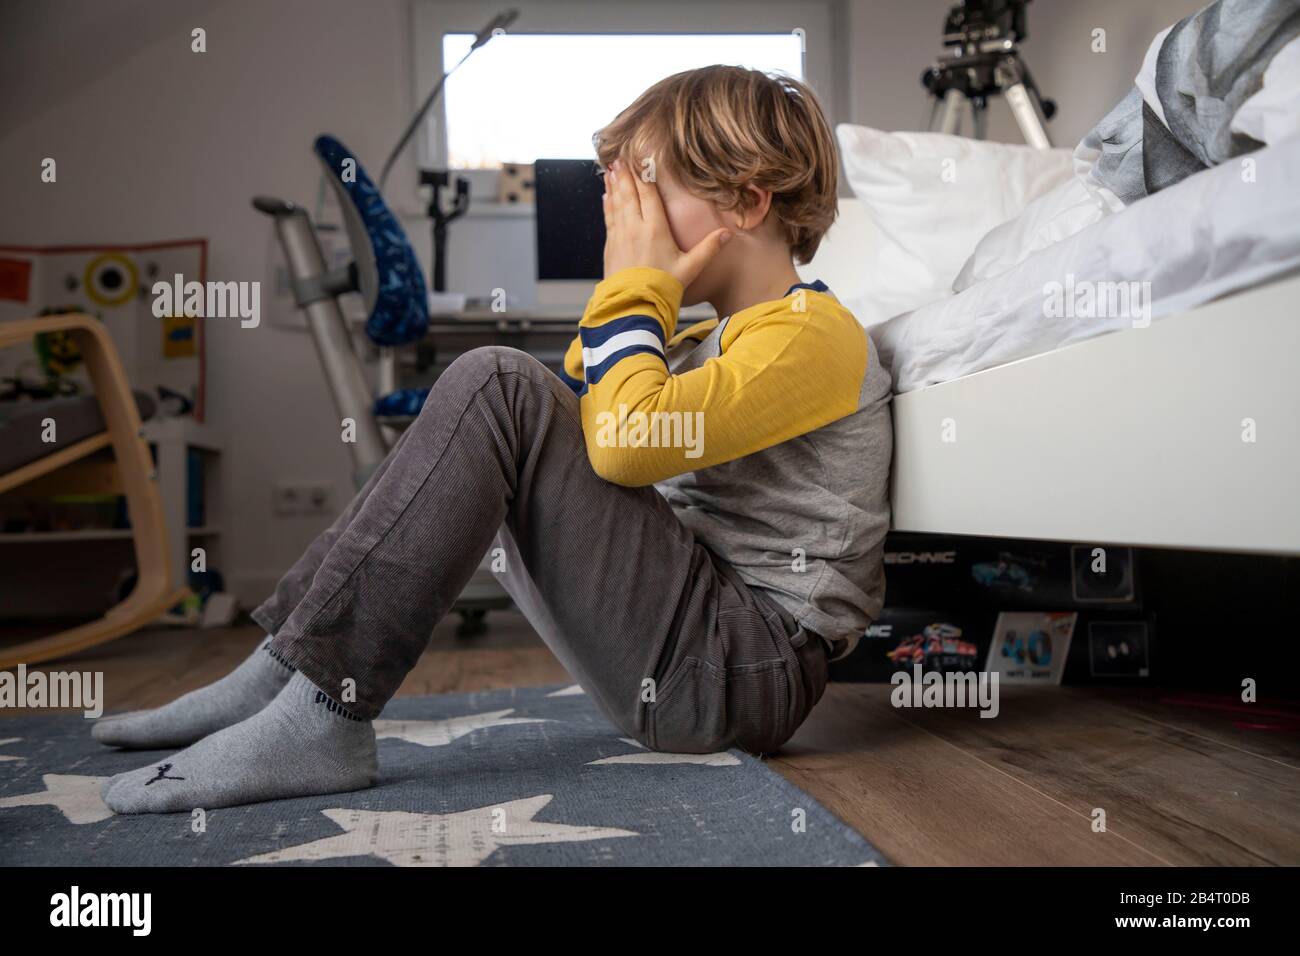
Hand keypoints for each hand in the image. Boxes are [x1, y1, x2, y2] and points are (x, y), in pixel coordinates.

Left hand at [602, 160, 731, 287]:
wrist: (634, 307)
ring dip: (614, 185)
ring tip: (611, 170)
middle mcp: (634, 228)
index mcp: (655, 229)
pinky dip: (607, 205)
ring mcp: (619, 237)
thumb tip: (728, 234)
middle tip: (620, 157)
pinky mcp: (610, 247)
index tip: (639, 158)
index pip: (648, 194)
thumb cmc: (662, 288)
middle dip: (625, 174)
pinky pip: (609, 219)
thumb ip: (709, 248)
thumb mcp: (690, 268)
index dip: (644, 174)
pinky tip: (606, 197)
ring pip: (616, 204)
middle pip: (629, 194)